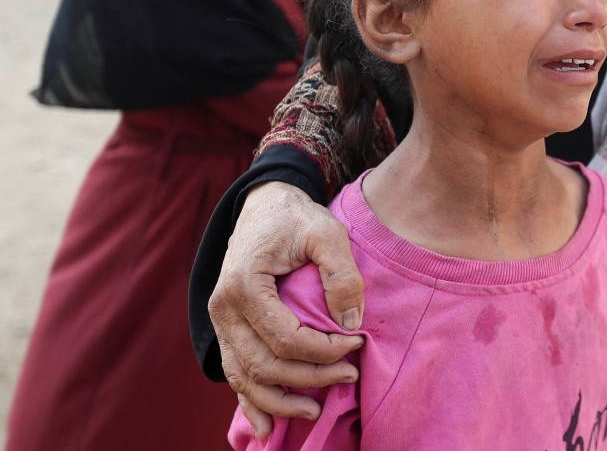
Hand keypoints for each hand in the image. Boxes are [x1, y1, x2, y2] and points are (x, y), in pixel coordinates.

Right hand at [208, 181, 366, 436]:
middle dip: (310, 377)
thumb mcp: (326, 232)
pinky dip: (251, 401)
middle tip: (350, 375)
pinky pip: (235, 373)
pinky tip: (267, 427)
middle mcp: (223, 308)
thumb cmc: (296, 218)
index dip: (324, 350)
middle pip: (265, 364)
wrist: (265, 206)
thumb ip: (342, 274)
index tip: (357, 344)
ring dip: (280, 401)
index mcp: (244, 284)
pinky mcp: (227, 329)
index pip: (286, 337)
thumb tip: (350, 323)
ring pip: (246, 377)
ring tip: (315, 411)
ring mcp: (221, 322)